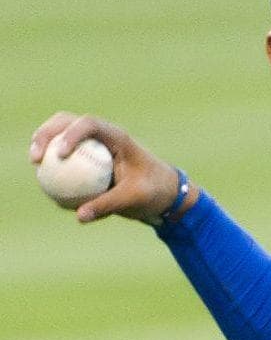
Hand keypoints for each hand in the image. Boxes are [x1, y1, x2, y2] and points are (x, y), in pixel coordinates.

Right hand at [29, 112, 198, 223]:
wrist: (166, 196)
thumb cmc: (156, 192)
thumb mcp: (134, 199)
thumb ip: (108, 205)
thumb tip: (79, 216)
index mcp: (118, 137)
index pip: (89, 124)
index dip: (70, 134)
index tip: (59, 154)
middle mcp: (103, 137)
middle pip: (67, 123)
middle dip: (46, 133)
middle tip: (36, 156)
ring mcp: (94, 146)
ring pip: (62, 137)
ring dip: (45, 145)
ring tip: (35, 164)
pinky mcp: (90, 160)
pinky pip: (68, 159)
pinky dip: (55, 166)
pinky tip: (45, 182)